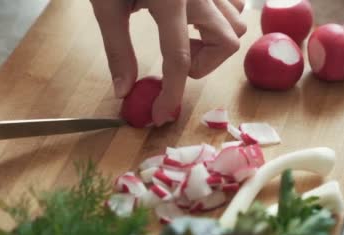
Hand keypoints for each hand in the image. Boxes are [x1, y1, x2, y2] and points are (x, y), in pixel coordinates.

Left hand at [90, 0, 245, 124]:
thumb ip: (117, 49)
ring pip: (237, 23)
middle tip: (176, 62)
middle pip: (226, 43)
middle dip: (202, 65)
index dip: (171, 94)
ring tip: (183, 37)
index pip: (179, 60)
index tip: (161, 114)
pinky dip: (220, 20)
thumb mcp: (106, 4)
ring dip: (213, 43)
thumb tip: (124, 90)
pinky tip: (193, 17)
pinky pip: (234, 4)